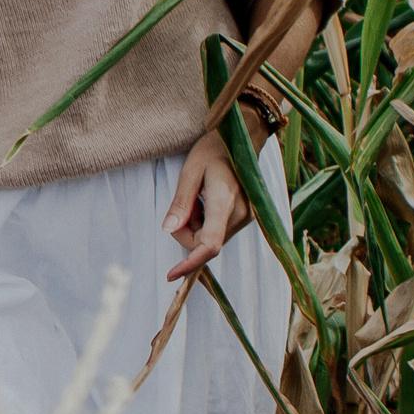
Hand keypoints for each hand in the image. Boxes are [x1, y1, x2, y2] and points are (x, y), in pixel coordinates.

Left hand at [161, 124, 255, 280]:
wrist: (241, 139)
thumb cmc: (213, 150)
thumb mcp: (190, 171)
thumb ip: (180, 202)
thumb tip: (168, 230)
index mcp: (225, 202)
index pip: (209, 245)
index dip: (190, 263)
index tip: (171, 274)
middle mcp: (241, 214)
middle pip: (206, 243)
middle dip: (186, 232)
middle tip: (183, 205)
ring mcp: (246, 217)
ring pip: (211, 238)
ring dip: (196, 226)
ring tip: (196, 197)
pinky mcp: (245, 216)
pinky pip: (218, 230)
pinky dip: (204, 222)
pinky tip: (204, 201)